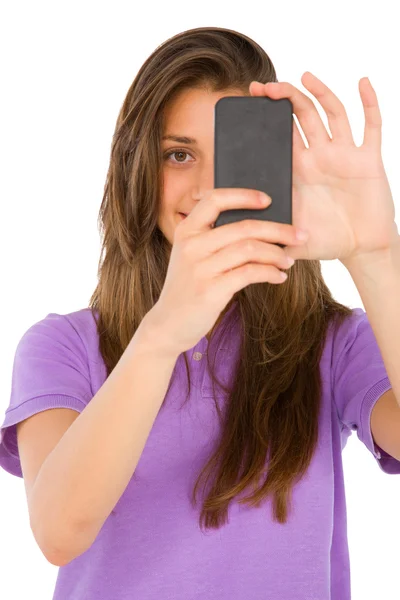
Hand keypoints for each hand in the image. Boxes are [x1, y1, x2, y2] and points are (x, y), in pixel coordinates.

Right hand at [149, 188, 307, 355]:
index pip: (216, 199)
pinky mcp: (210, 290)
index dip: (244, 196)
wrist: (168, 323)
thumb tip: (260, 226)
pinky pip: (250, 273)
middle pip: (243, 226)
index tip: (269, 200)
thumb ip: (214, 238)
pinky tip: (279, 276)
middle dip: (278, 229)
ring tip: (289, 260)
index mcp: (187, 231)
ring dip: (277, 253)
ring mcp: (200, 268)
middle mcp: (192, 246)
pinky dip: (270, 273)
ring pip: (250, 249)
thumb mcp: (191, 256)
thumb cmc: (188, 286)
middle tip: (300, 235)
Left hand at [249, 73, 398, 268]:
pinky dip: (370, 103)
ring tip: (304, 76)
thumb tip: (240, 237)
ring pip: (332, 115)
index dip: (268, 116)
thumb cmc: (327, 241)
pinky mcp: (368, 160)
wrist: (361, 249)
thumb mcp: (292, 237)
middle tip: (265, 86)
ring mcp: (344, 155)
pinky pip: (371, 127)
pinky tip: (362, 82)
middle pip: (302, 117)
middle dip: (285, 99)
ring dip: (320, 93)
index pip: (281, 135)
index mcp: (300, 170)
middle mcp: (320, 157)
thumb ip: (269, 235)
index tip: (252, 98)